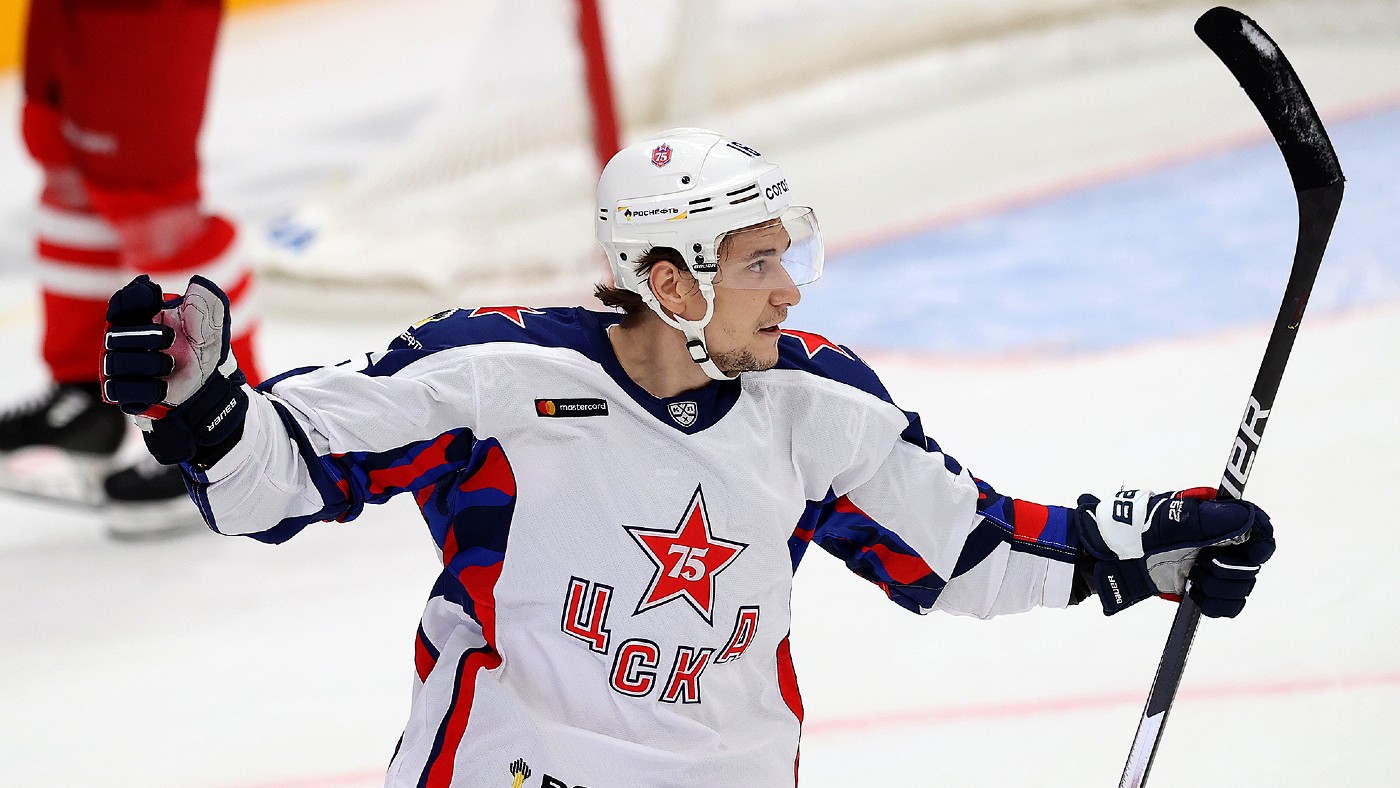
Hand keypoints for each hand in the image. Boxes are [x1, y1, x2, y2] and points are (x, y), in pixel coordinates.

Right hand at [102, 275, 247, 464]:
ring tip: (169, 364)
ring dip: (146, 363)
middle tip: (169, 337)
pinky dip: (143, 389)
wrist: (211, 388)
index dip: (131, 299)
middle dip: (143, 335)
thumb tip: (197, 283)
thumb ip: (206, 300)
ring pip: (113, 362)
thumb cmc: (205, 351)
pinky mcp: (124, 392)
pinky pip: (119, 389)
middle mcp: (126, 340)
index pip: (122, 303)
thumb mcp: (211, 324)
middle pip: (113, 334)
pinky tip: (162, 388)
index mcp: (143, 318)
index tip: (153, 296)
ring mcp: (122, 367)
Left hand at [1075, 487, 1274, 617]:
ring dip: (1221, 589)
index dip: (1260, 541)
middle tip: (1201, 567)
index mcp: (1212, 516)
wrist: (1100, 559)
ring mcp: (1208, 566)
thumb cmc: (1126, 529)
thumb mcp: (1164, 520)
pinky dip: (1217, 605)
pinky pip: (1229, 606)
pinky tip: (1194, 596)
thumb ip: (1206, 520)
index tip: (1251, 553)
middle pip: (1254, 562)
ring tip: (1191, 581)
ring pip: (1243, 586)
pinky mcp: (1199, 590)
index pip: (1258, 526)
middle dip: (1232, 570)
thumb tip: (1247, 519)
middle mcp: (1215, 540)